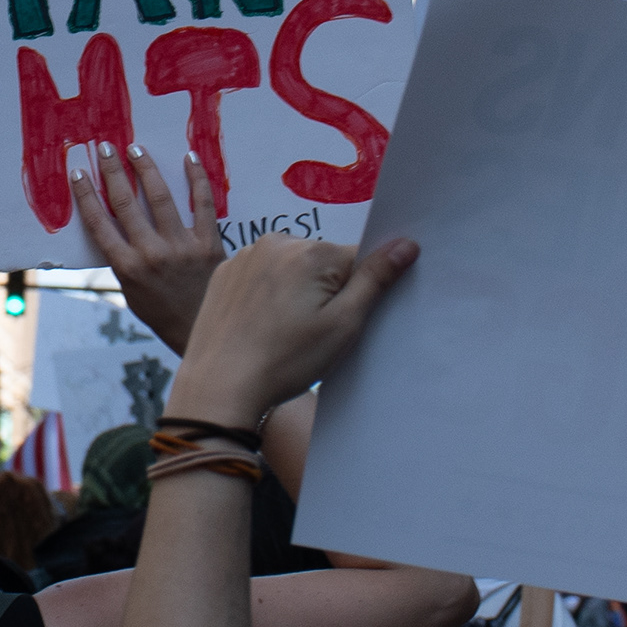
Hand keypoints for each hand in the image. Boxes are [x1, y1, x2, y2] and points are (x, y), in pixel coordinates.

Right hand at [71, 141, 226, 353]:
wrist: (205, 330)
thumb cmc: (164, 314)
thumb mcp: (132, 294)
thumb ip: (124, 261)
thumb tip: (113, 228)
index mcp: (128, 268)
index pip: (99, 223)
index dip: (86, 195)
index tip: (79, 172)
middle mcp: (152, 254)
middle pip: (125, 203)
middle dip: (112, 171)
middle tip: (105, 148)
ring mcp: (181, 247)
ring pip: (160, 197)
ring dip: (146, 168)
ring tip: (136, 148)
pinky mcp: (208, 243)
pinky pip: (202, 203)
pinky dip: (196, 178)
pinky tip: (189, 157)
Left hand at [169, 236, 420, 425]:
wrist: (220, 385)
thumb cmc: (285, 360)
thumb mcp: (342, 325)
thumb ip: (375, 280)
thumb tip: (406, 243)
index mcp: (313, 252)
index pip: (358, 259)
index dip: (358, 292)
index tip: (344, 321)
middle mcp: (279, 241)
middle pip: (324, 261)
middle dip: (327, 290)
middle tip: (312, 333)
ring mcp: (247, 254)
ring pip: (292, 266)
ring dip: (297, 290)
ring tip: (284, 332)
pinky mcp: (225, 271)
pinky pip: (261, 273)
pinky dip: (268, 293)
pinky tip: (261, 325)